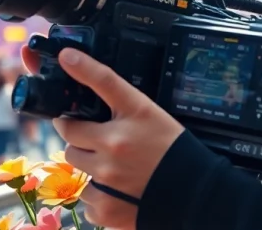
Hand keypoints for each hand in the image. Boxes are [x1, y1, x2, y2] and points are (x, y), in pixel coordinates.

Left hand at [21, 35, 185, 229]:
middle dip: (78, 133)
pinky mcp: (104, 205)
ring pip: (75, 162)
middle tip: (95, 137)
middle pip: (70, 131)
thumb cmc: (175, 153)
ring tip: (113, 167)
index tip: (67, 55)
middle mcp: (116, 144)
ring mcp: (106, 177)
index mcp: (134, 117)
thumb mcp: (154, 117)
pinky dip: (98, 194)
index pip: (105, 81)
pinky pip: (86, 196)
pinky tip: (117, 190)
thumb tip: (94, 102)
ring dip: (88, 163)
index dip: (83, 65)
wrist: (194, 194)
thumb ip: (123, 109)